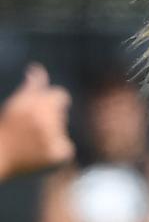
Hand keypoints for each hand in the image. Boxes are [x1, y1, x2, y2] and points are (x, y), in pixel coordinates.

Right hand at [0, 63, 73, 179]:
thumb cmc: (8, 126)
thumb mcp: (18, 103)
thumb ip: (32, 86)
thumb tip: (37, 68)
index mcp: (37, 105)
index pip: (61, 95)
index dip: (51, 102)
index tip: (40, 109)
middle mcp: (47, 121)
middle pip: (61, 114)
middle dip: (49, 118)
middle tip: (30, 128)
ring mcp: (53, 138)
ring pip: (63, 130)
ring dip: (52, 134)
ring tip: (32, 140)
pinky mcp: (57, 153)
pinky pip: (67, 148)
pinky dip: (57, 149)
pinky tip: (40, 150)